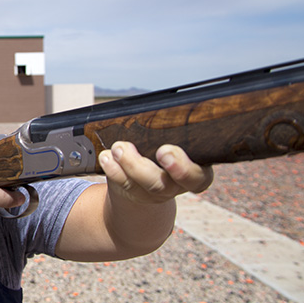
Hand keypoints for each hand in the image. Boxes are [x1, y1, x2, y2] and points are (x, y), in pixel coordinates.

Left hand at [98, 141, 213, 205]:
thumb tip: (159, 108)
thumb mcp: (177, 139)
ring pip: (139, 185)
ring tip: (117, 147)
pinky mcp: (135, 194)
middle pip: (163, 184)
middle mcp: (176, 186)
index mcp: (195, 171)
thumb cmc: (165, 148)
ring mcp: (154, 193)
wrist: (150, 177)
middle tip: (132, 150)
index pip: (197, 176)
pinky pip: (123, 184)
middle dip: (144, 167)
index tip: (164, 151)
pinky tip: (106, 157)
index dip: (182, 168)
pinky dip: (112, 170)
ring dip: (127, 164)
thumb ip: (173, 130)